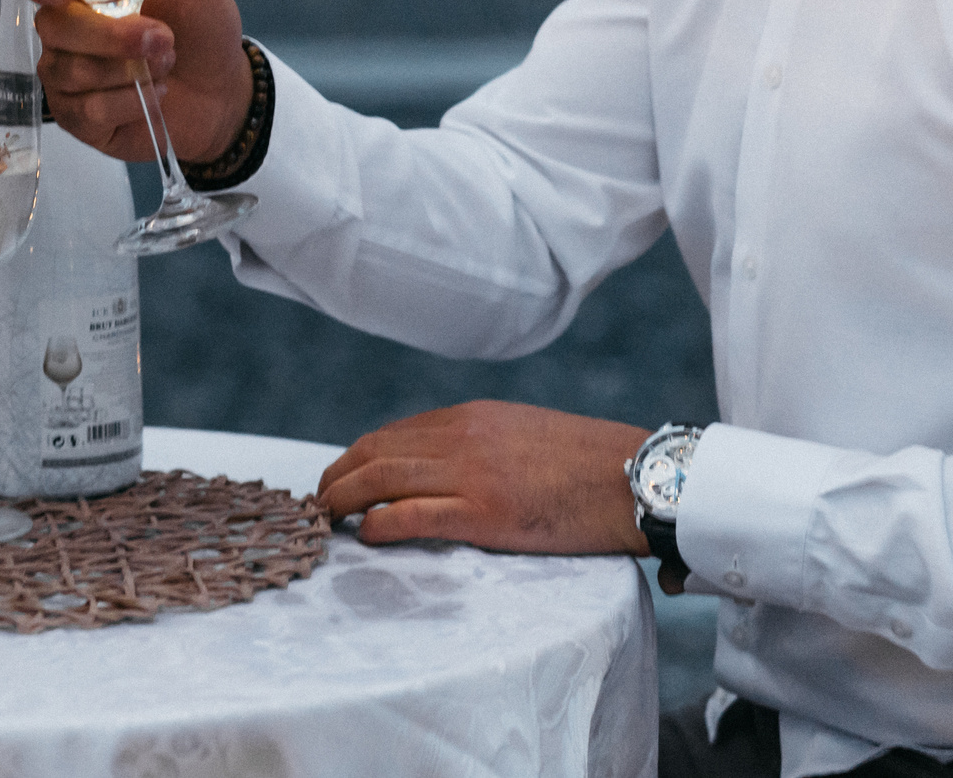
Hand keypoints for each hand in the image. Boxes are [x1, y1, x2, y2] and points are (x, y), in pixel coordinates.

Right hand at [15, 0, 251, 165]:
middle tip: (163, 39)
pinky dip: (129, 103)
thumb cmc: (203, 23)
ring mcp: (65, 76)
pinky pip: (85, 110)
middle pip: (54, 28)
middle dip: (113, 37)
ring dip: (129, 71)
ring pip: (70, 71)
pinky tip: (154, 96)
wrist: (225, 91)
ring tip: (166, 67)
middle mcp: (63, 29)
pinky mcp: (77, 118)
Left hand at [315, 400, 650, 556]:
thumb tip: (446, 465)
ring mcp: (472, 473)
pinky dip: (379, 524)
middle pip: (375, 452)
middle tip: (317, 502)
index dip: (356, 457)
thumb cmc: (589, 465)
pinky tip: (364, 534)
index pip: (393, 434)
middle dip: (336, 477)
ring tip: (326, 519)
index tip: (339, 477)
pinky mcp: (486, 512)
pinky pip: (414, 515)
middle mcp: (462, 437)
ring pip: (383, 479)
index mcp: (471, 418)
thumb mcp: (523, 434)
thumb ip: (481, 443)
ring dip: (343, 499)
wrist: (636, 478)